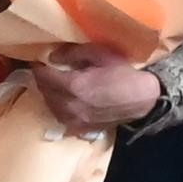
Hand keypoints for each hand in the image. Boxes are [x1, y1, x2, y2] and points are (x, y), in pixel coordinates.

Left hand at [32, 48, 162, 135]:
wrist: (143, 98)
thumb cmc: (123, 72)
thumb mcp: (100, 54)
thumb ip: (73, 53)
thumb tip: (51, 56)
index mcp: (74, 86)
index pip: (44, 77)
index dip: (38, 68)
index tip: (38, 61)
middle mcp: (71, 106)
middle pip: (45, 93)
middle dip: (42, 81)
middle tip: (45, 70)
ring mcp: (76, 120)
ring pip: (51, 107)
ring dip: (48, 95)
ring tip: (53, 84)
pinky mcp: (82, 128)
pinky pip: (61, 118)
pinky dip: (58, 108)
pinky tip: (64, 100)